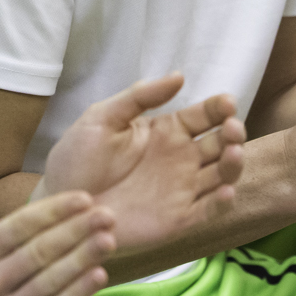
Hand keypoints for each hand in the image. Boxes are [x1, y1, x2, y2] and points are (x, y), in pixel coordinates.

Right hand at [0, 151, 117, 295]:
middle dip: (76, 231)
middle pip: (39, 253)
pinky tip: (99, 274)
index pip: (19, 228)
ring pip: (51, 281)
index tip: (84, 197)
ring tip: (109, 239)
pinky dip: (78, 292)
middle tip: (107, 214)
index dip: (53, 211)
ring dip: (83, 259)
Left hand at [40, 74, 246, 253]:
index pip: (204, 116)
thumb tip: (179, 76)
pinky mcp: (177, 219)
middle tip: (233, 129)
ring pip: (222, 175)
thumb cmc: (77, 159)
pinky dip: (222, 203)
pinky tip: (225, 191)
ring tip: (233, 153)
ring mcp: (182, 190)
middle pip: (221, 144)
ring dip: (234, 165)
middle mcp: (180, 159)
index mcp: (166, 132)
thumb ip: (139, 97)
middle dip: (233, 134)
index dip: (220, 108)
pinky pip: (207, 211)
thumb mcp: (102, 118)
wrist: (61, 205)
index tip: (227, 103)